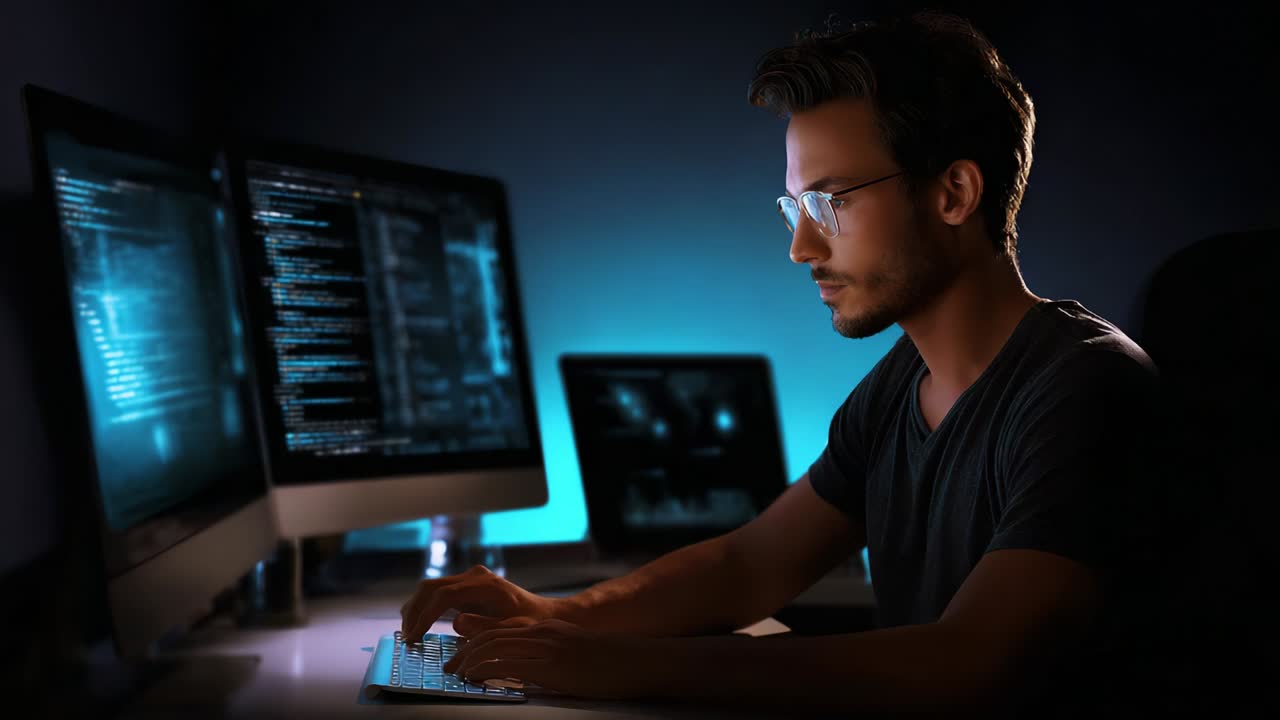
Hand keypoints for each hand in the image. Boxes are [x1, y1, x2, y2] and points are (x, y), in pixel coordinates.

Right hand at [399, 565, 558, 640]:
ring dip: (416, 610)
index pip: (444, 594)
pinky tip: (418, 627)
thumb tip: (457, 622)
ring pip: (430, 588)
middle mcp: (474, 576)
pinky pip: (436, 594)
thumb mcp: (512, 629)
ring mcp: (468, 579)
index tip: (415, 637)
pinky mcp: (464, 587)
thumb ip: (485, 626)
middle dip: (415, 612)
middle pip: (431, 587)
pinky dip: (424, 608)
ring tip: (409, 635)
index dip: (426, 615)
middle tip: (407, 638)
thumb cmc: (529, 624)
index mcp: (486, 584)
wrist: (540, 614)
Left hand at [443, 616, 664, 699]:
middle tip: (450, 666)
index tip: (462, 655)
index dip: (477, 641)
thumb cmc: (608, 664)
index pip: (501, 629)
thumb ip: (546, 655)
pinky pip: (507, 664)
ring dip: (468, 660)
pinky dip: (485, 670)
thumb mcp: (572, 653)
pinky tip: (474, 678)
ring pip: (494, 646)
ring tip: (456, 673)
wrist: (635, 662)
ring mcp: (546, 647)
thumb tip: (524, 670)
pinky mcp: (551, 665)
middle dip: (465, 650)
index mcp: (546, 628)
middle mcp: (542, 632)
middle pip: (492, 635)